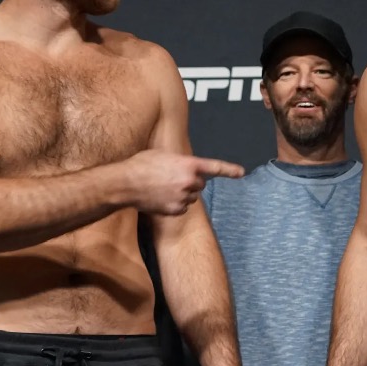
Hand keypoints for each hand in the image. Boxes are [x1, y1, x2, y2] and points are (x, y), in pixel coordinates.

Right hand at [122, 150, 244, 214]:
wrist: (125, 183)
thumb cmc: (141, 164)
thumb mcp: (163, 155)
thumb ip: (179, 161)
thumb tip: (183, 166)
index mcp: (188, 165)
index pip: (214, 167)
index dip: (229, 170)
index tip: (241, 172)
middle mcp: (189, 181)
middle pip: (200, 185)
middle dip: (190, 183)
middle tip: (173, 179)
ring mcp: (183, 197)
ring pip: (191, 198)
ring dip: (182, 194)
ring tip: (163, 188)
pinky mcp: (175, 210)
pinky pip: (182, 208)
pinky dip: (175, 205)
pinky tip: (161, 198)